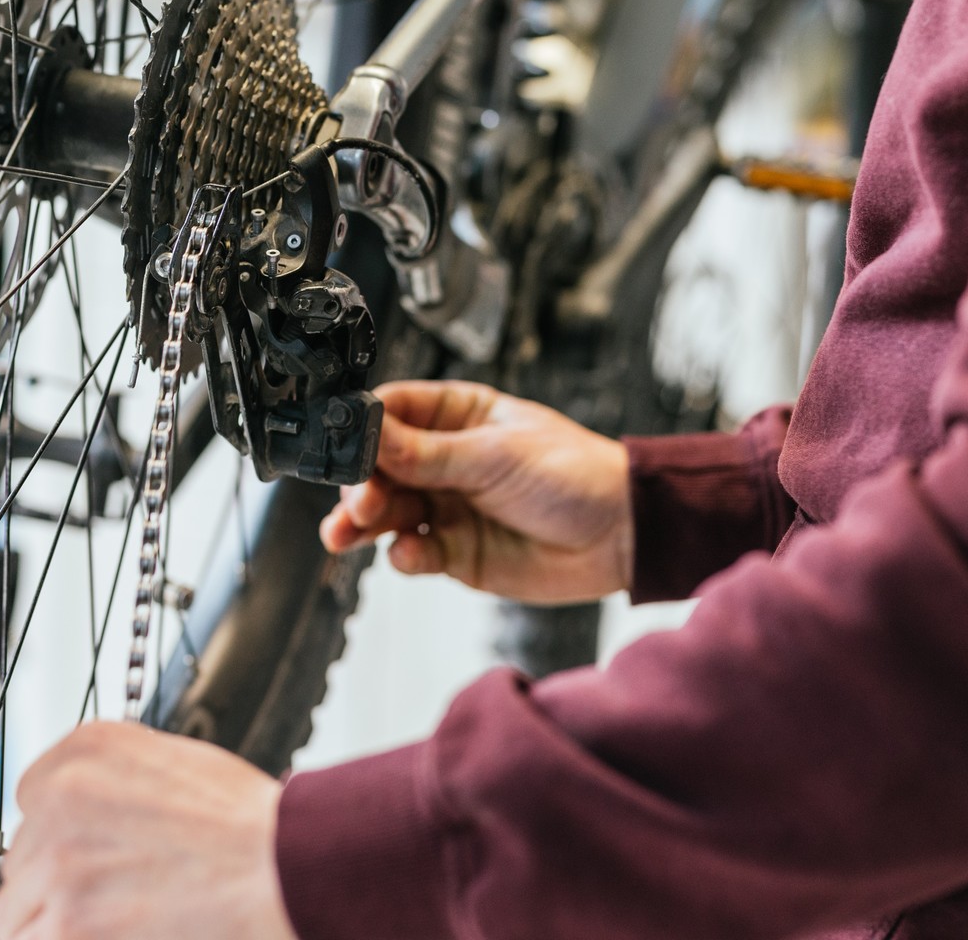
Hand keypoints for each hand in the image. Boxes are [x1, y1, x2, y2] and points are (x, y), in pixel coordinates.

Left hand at [0, 722, 295, 939]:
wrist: (277, 868)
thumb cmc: (244, 823)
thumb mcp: (170, 761)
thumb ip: (110, 780)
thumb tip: (82, 814)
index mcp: (84, 750)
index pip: (31, 800)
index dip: (60, 835)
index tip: (86, 854)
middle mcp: (59, 798)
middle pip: (23, 857)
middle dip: (58, 881)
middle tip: (111, 895)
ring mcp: (56, 863)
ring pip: (14, 910)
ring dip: (52, 922)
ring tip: (107, 923)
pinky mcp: (65, 923)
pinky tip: (103, 936)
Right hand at [322, 380, 632, 602]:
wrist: (621, 535)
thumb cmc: (575, 474)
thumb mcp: (497, 455)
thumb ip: (428, 453)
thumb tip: (370, 435)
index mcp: (456, 416)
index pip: (392, 412)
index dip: (363, 429)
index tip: (345, 447)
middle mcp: (443, 459)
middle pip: (378, 467)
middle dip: (360, 484)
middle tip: (358, 501)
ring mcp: (446, 505)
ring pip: (386, 513)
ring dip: (364, 523)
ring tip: (348, 532)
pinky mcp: (454, 550)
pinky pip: (413, 552)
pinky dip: (404, 555)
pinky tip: (410, 554)